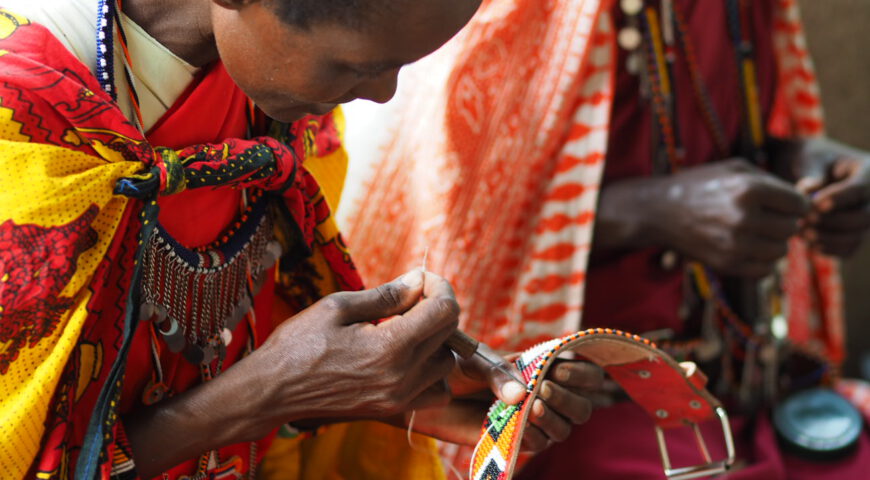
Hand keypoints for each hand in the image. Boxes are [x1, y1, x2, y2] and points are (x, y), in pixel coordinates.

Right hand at [252, 270, 460, 424]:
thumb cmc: (298, 344)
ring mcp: (400, 397)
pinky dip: (432, 371)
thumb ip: (386, 295)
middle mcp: (402, 376)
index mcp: (390, 346)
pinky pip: (436, 390)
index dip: (439, 286)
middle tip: (409, 296)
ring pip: (447, 362)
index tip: (420, 278)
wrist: (272, 391)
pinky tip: (408, 357)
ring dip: (436, 339)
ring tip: (405, 327)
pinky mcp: (393, 409)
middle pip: (449, 333)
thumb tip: (419, 280)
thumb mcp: (337, 306)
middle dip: (436, 306)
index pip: (445, 311)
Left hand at [409, 356, 602, 452]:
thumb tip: (523, 396)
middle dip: (568, 399)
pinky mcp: (514, 440)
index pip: (584, 374)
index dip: (582, 373)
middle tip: (542, 389)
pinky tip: (520, 425)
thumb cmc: (455, 368)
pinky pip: (537, 445)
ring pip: (564, 429)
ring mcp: (531, 421)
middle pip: (582, 407)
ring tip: (532, 409)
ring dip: (554, 420)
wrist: (428, 390)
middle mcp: (544, 396)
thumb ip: (500, 373)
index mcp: (543, 370)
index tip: (560, 369)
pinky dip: (533, 436)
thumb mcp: (477, 361)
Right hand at [648, 159, 808, 276]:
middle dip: (783, 223)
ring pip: (781, 251)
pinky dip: (762, 262)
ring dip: (773, 243)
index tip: (781, 204)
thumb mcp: (734, 168)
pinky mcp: (726, 263)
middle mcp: (744, 217)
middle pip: (791, 228)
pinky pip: (765, 270)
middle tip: (765, 218)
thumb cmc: (699, 185)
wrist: (657, 211)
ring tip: (755, 233)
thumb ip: (771, 180)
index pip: (799, 204)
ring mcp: (735, 243)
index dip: (794, 204)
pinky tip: (748, 249)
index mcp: (749, 189)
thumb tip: (802, 200)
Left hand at [798, 156, 869, 256]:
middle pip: (864, 216)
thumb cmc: (808, 159)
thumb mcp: (808, 158)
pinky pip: (850, 248)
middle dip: (833, 222)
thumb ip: (810, 172)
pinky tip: (810, 246)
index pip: (862, 189)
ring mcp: (865, 215)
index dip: (840, 199)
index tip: (815, 205)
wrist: (806, 170)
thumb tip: (811, 189)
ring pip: (857, 235)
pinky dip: (830, 250)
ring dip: (829, 239)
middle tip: (804, 221)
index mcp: (868, 170)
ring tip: (802, 234)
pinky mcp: (854, 232)